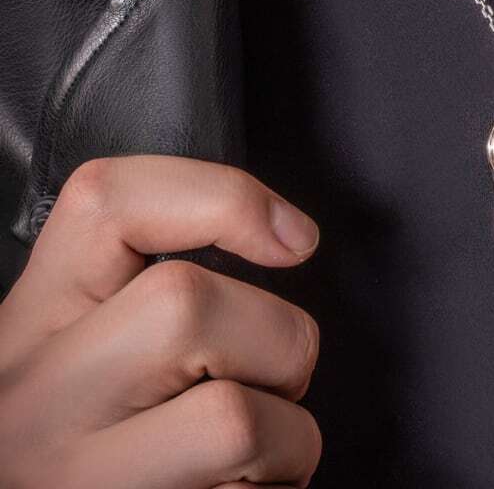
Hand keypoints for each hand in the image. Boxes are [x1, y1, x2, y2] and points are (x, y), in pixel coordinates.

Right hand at [0, 155, 322, 488]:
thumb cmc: (92, 439)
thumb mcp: (92, 343)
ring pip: (233, 420)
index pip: (107, 201)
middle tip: (274, 378)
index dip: (226, 199)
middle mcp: (35, 398)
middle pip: (185, 304)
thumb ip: (155, 288)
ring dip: (288, 437)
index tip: (294, 238)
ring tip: (260, 454)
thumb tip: (288, 236)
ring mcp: (72, 481)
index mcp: (34, 322)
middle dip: (277, 339)